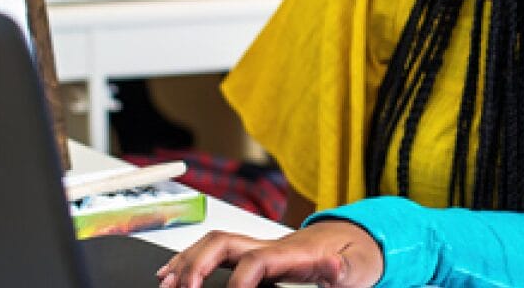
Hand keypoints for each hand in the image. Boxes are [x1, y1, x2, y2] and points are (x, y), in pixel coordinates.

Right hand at [156, 221, 383, 287]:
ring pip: (215, 245)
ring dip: (187, 262)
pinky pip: (218, 253)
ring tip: (166, 285)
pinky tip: (174, 276)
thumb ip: (343, 269)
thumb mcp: (358, 267)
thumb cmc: (355, 256)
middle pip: (224, 243)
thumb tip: (334, 265)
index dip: (240, 282)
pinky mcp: (258, 255)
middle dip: (197, 264)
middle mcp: (272, 246)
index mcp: (293, 253)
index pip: (256, 261)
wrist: (357, 241)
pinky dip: (192, 262)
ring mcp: (262, 248)